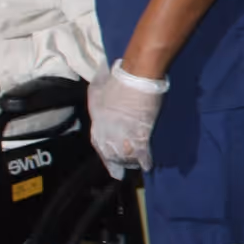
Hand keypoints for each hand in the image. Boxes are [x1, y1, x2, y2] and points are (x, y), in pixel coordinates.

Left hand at [89, 61, 167, 180]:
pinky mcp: (141, 133)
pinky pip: (142, 153)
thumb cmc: (116, 78)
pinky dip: (145, 161)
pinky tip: (147, 166)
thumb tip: (98, 105)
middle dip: (117, 161)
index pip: (98, 144)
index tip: (109, 164)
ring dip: (130, 161)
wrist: (135, 76)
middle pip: (111, 152)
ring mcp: (124, 133)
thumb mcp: (96, 90)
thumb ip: (96, 100)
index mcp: (97, 121)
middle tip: (122, 167)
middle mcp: (108, 131)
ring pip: (126, 155)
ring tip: (135, 164)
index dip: (104, 156)